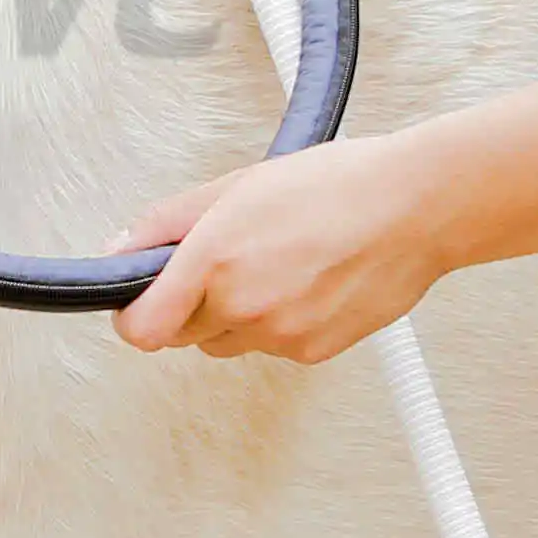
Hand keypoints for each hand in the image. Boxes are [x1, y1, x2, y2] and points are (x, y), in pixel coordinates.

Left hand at [113, 133, 455, 363]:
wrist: (414, 208)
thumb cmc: (337, 185)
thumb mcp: (236, 184)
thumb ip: (168, 223)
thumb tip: (123, 248)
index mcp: (216, 258)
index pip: (143, 327)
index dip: (134, 316)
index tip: (137, 301)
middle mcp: (245, 304)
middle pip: (183, 334)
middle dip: (191, 304)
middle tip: (225, 262)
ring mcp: (281, 335)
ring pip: (229, 342)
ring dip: (236, 315)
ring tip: (277, 266)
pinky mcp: (313, 353)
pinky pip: (273, 348)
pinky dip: (279, 323)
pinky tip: (307, 283)